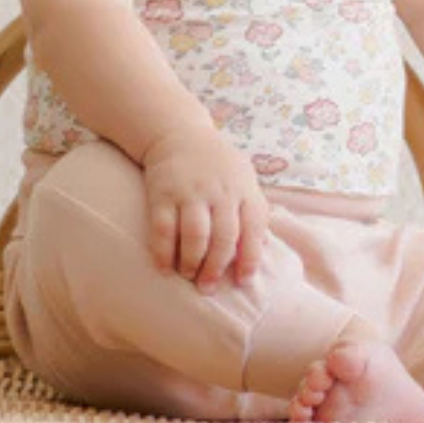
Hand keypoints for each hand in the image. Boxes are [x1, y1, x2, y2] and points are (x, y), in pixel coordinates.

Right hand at [140, 124, 271, 291]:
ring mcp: (190, 192)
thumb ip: (254, 210)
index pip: (253, 228)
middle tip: (208, 288)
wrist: (179, 134)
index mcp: (244, 190)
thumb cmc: (218, 166)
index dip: (250, 258)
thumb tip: (261, 249)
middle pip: (224, 237)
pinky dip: (163, 252)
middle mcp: (220, 192)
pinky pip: (163, 228)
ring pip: (195, 235)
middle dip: (217, 268)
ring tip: (189, 276)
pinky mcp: (162, 193)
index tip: (244, 282)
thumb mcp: (244, 179)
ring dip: (192, 262)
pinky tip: (163, 268)